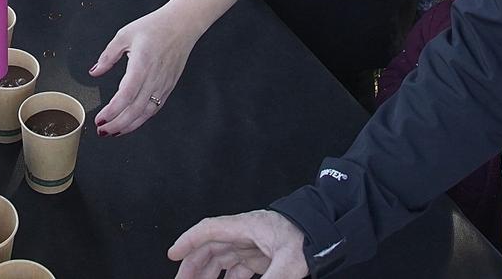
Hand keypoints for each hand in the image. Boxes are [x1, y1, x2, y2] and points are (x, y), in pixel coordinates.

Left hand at [90, 5, 199, 135]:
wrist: (182, 25)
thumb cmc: (155, 27)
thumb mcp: (125, 35)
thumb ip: (108, 55)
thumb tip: (95, 71)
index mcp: (142, 64)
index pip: (126, 95)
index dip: (112, 111)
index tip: (100, 119)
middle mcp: (154, 78)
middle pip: (135, 110)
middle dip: (117, 125)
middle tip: (102, 130)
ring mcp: (163, 84)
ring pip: (146, 113)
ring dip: (128, 126)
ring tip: (113, 131)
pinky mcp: (168, 87)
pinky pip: (154, 108)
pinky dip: (141, 119)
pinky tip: (130, 122)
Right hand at [169, 210, 307, 278]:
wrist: (329, 231)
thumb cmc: (309, 237)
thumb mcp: (290, 261)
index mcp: (247, 226)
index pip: (209, 230)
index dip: (188, 240)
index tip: (172, 254)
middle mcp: (245, 233)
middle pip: (211, 247)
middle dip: (193, 264)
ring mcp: (253, 244)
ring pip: (222, 258)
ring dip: (208, 274)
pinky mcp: (262, 255)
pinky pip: (237, 268)